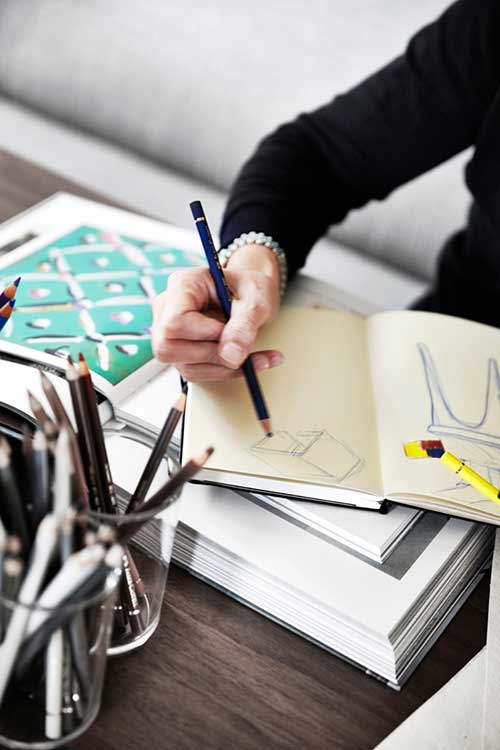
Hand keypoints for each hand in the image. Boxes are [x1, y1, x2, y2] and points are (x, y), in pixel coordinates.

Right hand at [152, 244, 284, 381]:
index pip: (174, 320)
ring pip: (184, 367)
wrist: (250, 294)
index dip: (203, 333)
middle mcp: (169, 309)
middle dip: (211, 354)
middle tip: (240, 346)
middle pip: (169, 348)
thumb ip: (244, 325)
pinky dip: (225, 372)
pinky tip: (246, 362)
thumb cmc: (249, 288)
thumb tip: (231, 357)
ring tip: (254, 356)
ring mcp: (172, 334)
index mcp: (183, 285)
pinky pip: (196, 373)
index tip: (228, 331)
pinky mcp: (182, 352)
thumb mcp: (255, 300)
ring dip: (223, 368)